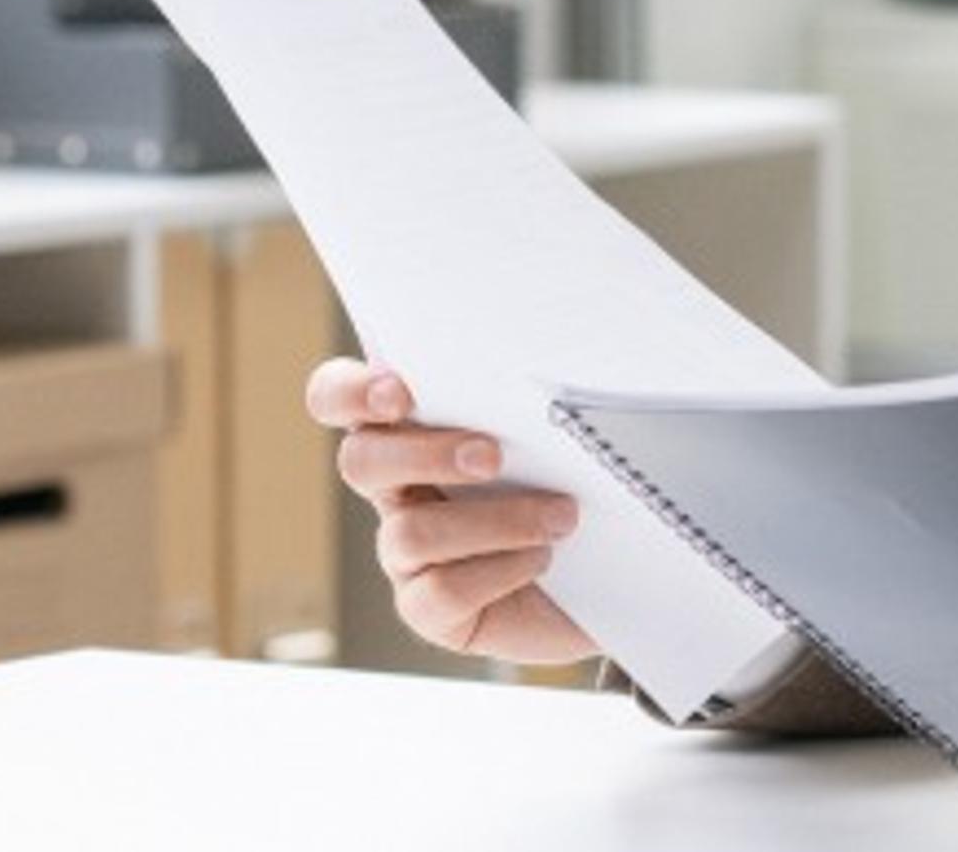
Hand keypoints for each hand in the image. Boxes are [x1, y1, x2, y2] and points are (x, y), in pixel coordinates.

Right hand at [303, 356, 596, 665]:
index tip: (399, 393)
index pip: (339, 398)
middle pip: (359, 462)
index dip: (351, 393)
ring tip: (562, 516)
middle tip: (493, 456)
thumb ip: (536, 394)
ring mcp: (406, 554)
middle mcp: (398, 488)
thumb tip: (561, 349)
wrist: (618, 571)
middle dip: (424, 453)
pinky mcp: (429, 609)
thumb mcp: (564, 427)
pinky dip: (500, 569)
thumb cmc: (585, 482)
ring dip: (496, 521)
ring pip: (409, 533)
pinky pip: (440, 592)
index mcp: (416, 429)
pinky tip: (543, 558)